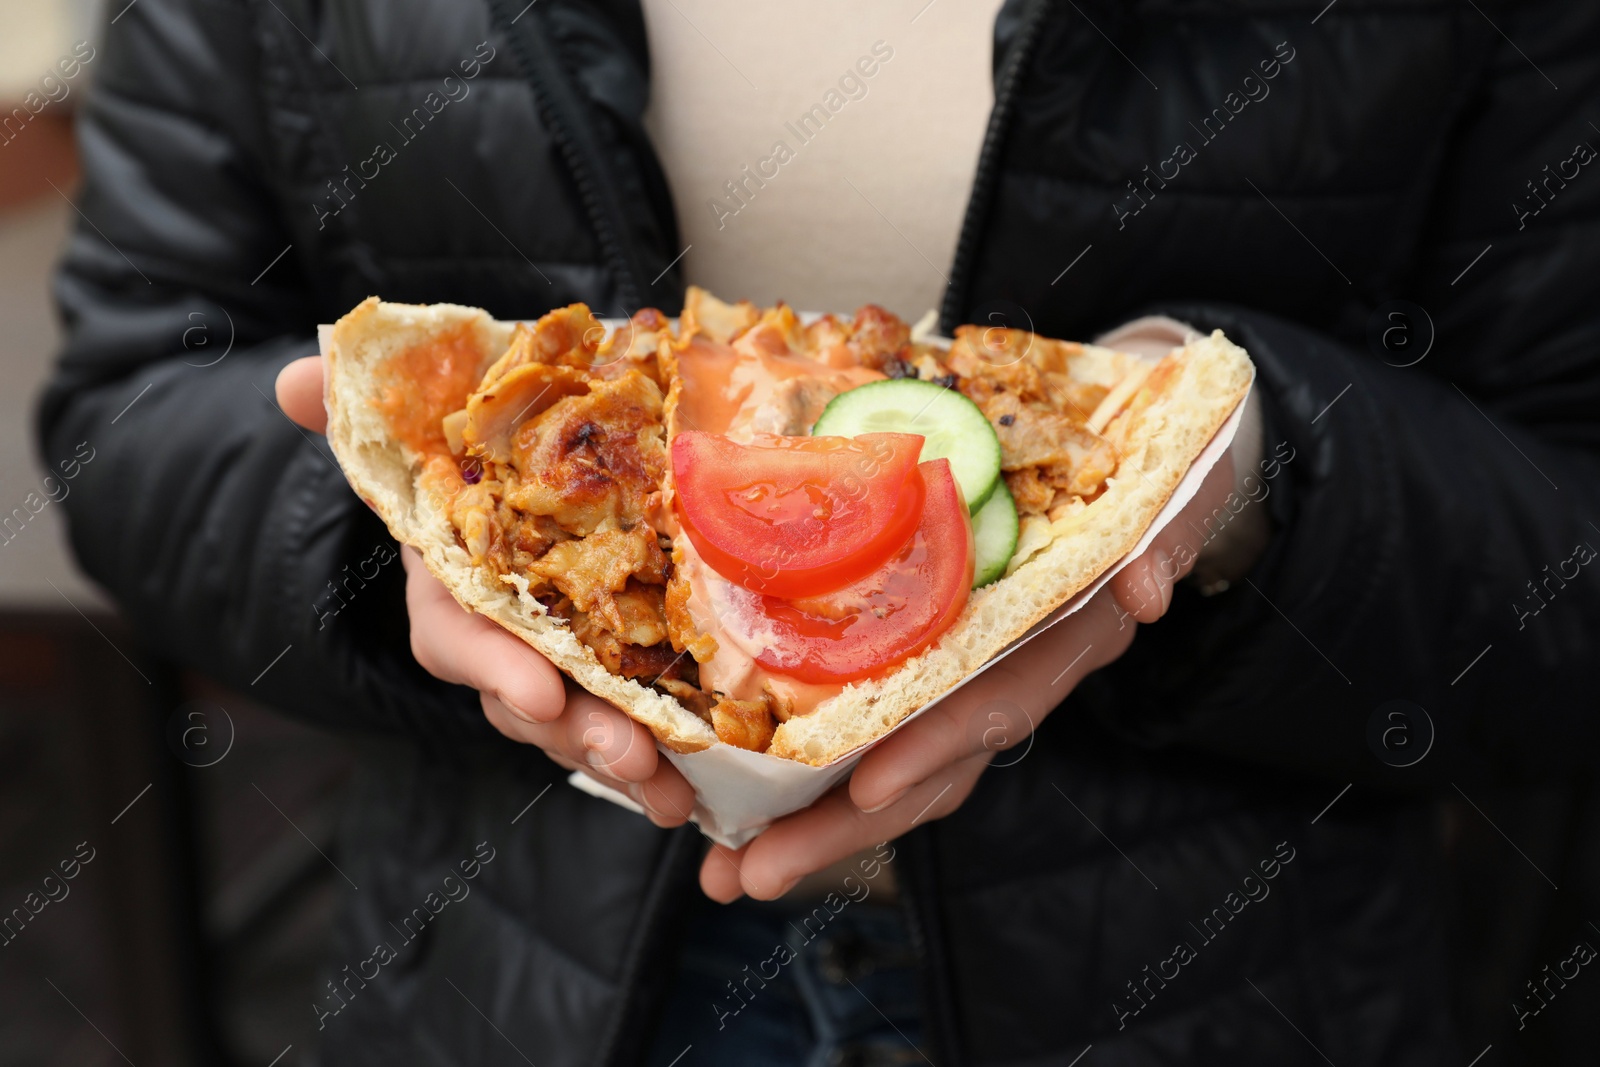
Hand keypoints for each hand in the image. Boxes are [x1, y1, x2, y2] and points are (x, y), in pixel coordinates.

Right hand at [274, 355, 696, 825]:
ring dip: (623, 761)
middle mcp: (500, 635)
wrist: (544, 453)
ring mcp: (557, 662)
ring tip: (670, 791)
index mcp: (454, 583)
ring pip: (579, 725)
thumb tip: (296, 380)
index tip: (539, 693)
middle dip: (575, 731)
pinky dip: (660, 760)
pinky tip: (694, 794)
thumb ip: (360, 404)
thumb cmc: (488, 436)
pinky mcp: (614, 672)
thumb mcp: (436, 413)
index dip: (493, 666)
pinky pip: (632, 724)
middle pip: (527, 700)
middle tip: (630, 754)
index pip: (457, 637)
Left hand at [699, 428, 1264, 900]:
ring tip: (728, 867)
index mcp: (1060, 639)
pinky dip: (811, 773)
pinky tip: (742, 807)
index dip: (935, 748)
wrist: (1159, 465)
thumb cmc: (1155, 476)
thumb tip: (1147, 591)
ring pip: (891, 766)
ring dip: (810, 823)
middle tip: (750, 873)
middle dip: (838, 827)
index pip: (993, 704)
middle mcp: (1010, 673)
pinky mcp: (930, 663)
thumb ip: (1158, 543)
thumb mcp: (1166, 498)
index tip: (867, 788)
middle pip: (924, 769)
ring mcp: (969, 679)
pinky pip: (872, 728)